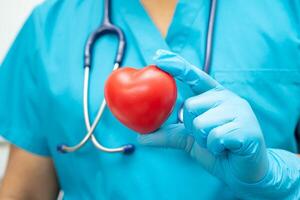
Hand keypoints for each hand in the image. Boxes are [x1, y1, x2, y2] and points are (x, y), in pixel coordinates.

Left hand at [138, 50, 299, 198]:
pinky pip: (214, 138)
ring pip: (201, 123)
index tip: (157, 56)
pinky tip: (226, 149)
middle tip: (206, 136)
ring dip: (204, 140)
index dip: (176, 65)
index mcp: (214, 96)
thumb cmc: (217, 151)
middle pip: (190, 105)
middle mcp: (227, 98)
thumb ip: (168, 135)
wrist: (244, 172)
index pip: (194, 75)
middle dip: (191, 127)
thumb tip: (141, 138)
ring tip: (217, 144)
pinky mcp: (247, 128)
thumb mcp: (189, 140)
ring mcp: (240, 111)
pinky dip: (214, 148)